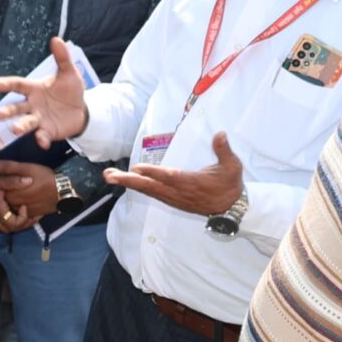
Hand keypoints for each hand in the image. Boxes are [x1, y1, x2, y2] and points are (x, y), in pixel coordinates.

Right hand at [0, 37, 89, 146]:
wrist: (81, 110)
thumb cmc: (70, 90)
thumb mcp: (69, 73)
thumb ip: (62, 58)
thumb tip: (57, 39)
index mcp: (34, 89)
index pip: (18, 85)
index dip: (7, 84)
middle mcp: (32, 105)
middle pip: (16, 107)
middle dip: (8, 111)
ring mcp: (38, 119)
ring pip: (26, 123)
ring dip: (20, 126)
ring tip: (16, 129)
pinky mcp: (47, 132)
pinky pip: (42, 136)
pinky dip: (41, 139)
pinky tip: (43, 142)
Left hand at [0, 161, 61, 230]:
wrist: (65, 191)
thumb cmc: (45, 177)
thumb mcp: (26, 168)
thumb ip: (6, 167)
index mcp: (10, 194)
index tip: (0, 178)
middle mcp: (14, 206)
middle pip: (3, 200)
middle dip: (4, 193)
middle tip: (12, 184)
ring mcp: (23, 213)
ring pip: (12, 207)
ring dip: (13, 201)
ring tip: (20, 191)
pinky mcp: (32, 216)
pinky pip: (22, 213)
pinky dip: (21, 208)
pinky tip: (27, 198)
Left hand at [105, 132, 245, 217]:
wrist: (231, 208)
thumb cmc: (230, 184)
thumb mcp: (232, 166)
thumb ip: (224, 150)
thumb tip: (220, 133)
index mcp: (192, 183)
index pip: (170, 177)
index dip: (153, 173)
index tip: (137, 168)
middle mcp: (179, 192)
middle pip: (150, 187)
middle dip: (128, 181)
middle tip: (109, 176)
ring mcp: (174, 198)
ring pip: (147, 191)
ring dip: (128, 184)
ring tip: (109, 177)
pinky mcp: (172, 200)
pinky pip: (151, 193)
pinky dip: (137, 187)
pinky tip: (125, 181)